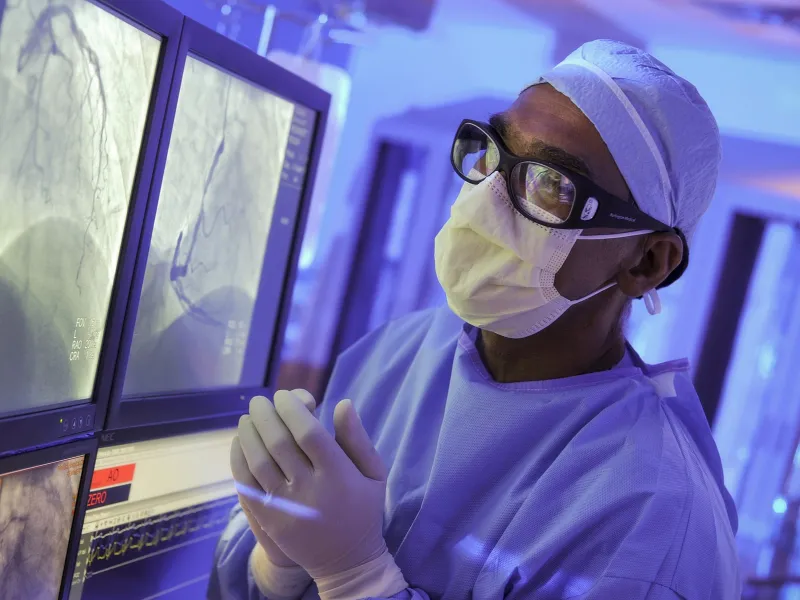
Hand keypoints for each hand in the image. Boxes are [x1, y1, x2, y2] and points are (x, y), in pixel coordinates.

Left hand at [236, 389, 387, 579]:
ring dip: (249, 434)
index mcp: (339, 474)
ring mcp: (287, 507)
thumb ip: (358, 438)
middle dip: (265, 415)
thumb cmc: (363, 509)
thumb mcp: (373, 473)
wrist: (347, 560)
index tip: (284, 396)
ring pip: (259, 461)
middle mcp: (311, 489)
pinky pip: (247, 484)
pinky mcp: (270, 520)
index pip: (308, 432)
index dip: (292, 408)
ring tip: (247, 418)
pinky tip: (239, 444)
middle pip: (279, 442)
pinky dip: (239, 460)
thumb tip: (342, 402)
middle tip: (260, 402)